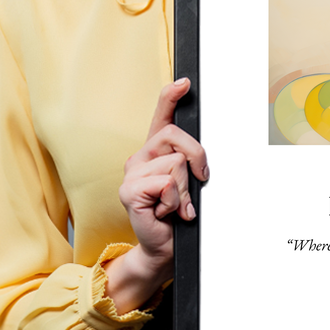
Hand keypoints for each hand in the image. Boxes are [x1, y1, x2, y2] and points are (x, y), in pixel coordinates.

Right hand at [104, 78, 208, 312]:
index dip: (171, 96)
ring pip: (176, 163)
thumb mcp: (189, 183)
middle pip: (176, 136)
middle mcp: (140, 157)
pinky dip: (175, 201)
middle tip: (198, 181)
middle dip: (197, 158)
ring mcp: (132, 173)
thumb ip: (190, 162)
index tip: (185, 82)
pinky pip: (166, 183)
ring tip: (177, 205)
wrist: (164, 247)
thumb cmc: (178, 214)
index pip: (162, 116)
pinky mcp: (129, 191)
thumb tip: (200, 155)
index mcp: (155, 151)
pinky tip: (166, 212)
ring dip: (185, 189)